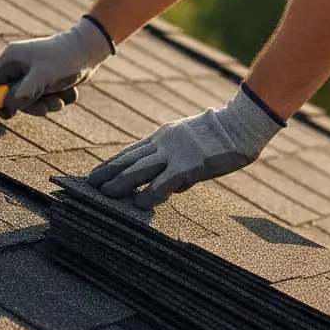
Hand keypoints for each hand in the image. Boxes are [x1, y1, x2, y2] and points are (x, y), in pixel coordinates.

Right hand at [0, 16, 113, 117]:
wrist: (90, 51)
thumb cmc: (64, 60)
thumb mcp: (41, 79)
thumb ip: (22, 95)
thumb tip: (7, 109)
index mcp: (12, 58)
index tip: (10, 113)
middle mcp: (19, 65)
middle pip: (11, 95)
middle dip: (30, 104)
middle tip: (45, 108)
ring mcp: (33, 72)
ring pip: (30, 99)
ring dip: (46, 104)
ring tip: (60, 99)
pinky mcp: (46, 79)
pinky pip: (44, 97)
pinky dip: (56, 98)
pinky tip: (68, 90)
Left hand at [87, 84, 285, 208]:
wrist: (239, 125)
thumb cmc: (220, 136)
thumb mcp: (191, 144)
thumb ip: (178, 164)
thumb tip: (172, 187)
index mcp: (162, 137)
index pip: (130, 151)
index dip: (112, 163)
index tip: (97, 173)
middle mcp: (163, 143)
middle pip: (128, 159)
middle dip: (108, 172)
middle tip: (90, 184)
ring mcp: (174, 153)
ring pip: (139, 169)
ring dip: (120, 183)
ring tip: (104, 194)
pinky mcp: (189, 164)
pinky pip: (164, 182)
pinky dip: (149, 193)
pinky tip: (139, 204)